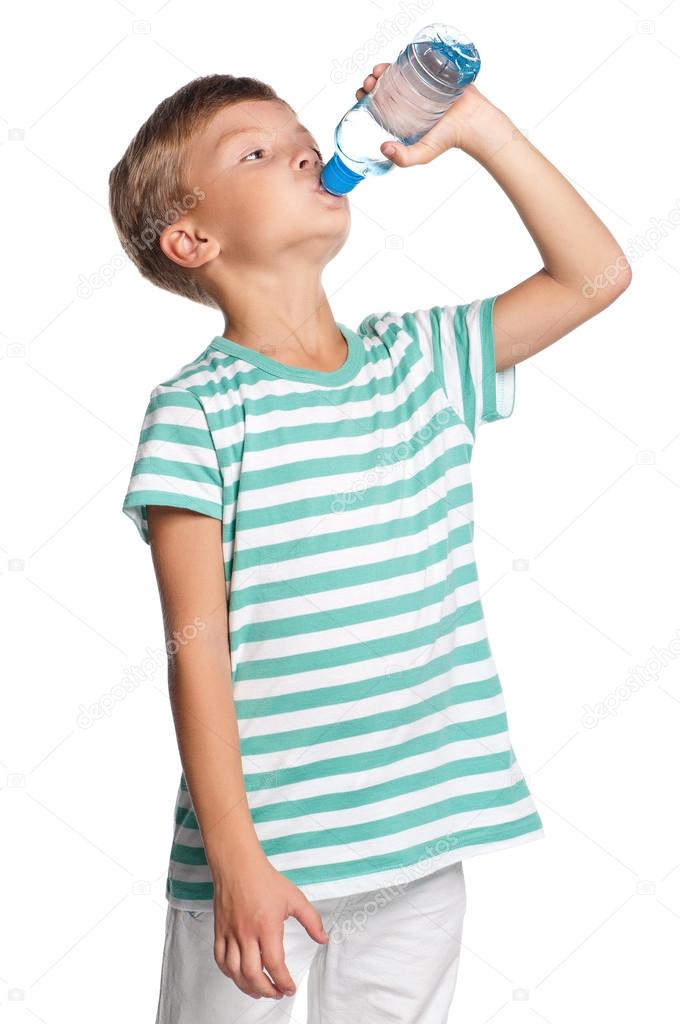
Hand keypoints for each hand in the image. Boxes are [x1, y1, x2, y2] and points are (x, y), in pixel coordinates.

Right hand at [212, 856, 328, 999]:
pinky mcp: (219, 930)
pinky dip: (228, 973)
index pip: (275, 964)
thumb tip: (323, 939)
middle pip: (252, 974)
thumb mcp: (295, 898)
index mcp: (267, 926)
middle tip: (276, 993)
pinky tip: (238, 975)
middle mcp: (246, 933)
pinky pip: (219, 959)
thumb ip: (312, 920)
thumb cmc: (264, 880)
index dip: (283, 982)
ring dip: (246, 986)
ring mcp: (230, 933)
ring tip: (259, 990)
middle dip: (266, 990)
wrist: (238, 865)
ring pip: (234, 971)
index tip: (290, 988)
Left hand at [356, 63, 493, 164]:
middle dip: (372, 81)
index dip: (366, 97)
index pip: (378, 104)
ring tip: (378, 71)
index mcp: (401, 117)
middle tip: (370, 82)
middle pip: (384, 86)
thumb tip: (382, 148)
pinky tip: (395, 61)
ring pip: (396, 72)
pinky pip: (415, 61)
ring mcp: (420, 84)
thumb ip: (404, 158)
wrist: (473, 122)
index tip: (362, 93)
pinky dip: (403, 58)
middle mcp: (408, 100)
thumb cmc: (448, 139)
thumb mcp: (423, 154)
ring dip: (383, 69)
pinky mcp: (432, 71)